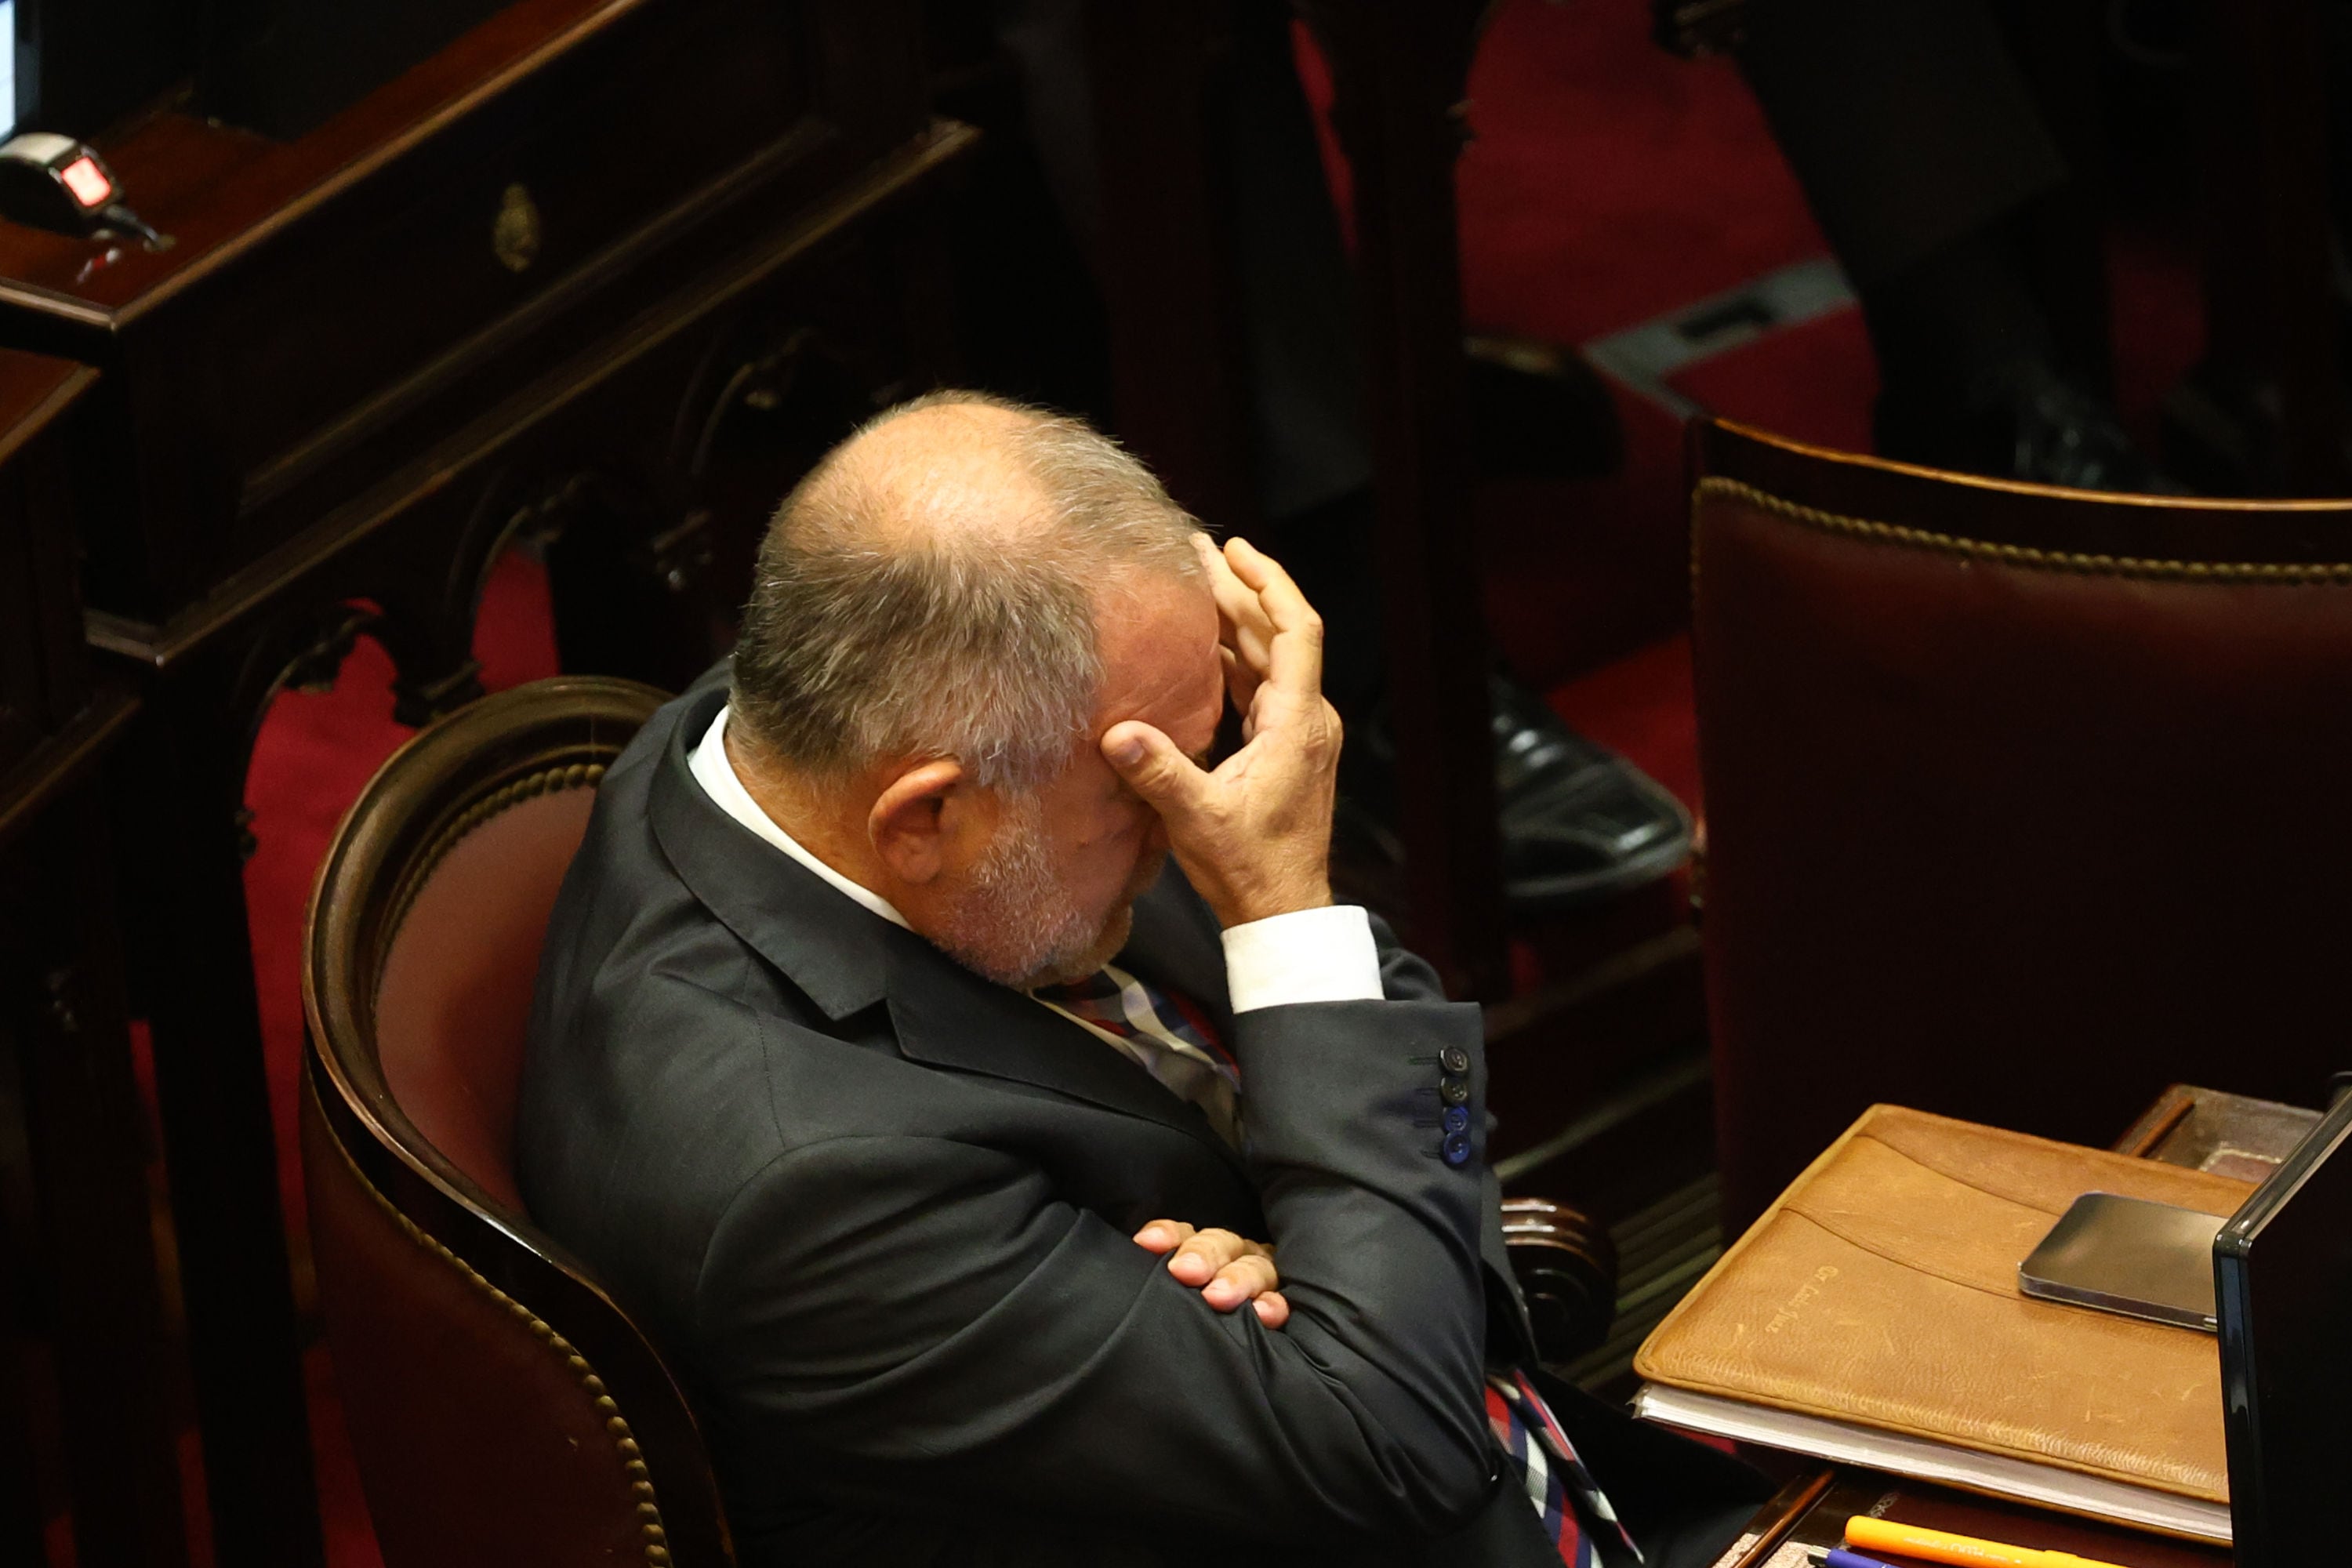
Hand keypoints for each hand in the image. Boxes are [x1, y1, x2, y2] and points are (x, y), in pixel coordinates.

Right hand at [1102, 535, 1340, 927]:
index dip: (1268, 583)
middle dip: (1239, 591)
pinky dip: (1234, 659)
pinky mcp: (1285, 747)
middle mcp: (1307, 719)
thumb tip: (1116, 732)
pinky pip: (1262, 686)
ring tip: (1195, 583)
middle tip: (1198, 552)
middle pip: (1278, 635)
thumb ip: (1159, 772)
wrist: (1281, 912)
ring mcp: (1299, 733)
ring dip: (1236, 621)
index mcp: (1298, 724)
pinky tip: (1202, 645)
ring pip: (1270, 659)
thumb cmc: (1249, 868)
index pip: (1296, 631)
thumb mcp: (1198, 819)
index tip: (1234, 552)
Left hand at [1132, 1219, 1288, 1327]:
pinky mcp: (1284, 1303)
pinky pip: (1283, 1302)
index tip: (1146, 1243)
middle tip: (1184, 1272)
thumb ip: (1157, 1288)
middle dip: (1203, 1256)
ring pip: (1255, 1267)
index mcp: (1204, 1251)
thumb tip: (1130, 1266)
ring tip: (1218, 1297)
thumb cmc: (1192, 1321)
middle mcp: (1234, 1256)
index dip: (1167, 1235)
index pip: (1183, 1235)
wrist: (1241, 1369)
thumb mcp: (1174, 1297)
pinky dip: (1274, 1305)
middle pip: (1221, 1245)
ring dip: (1238, 1279)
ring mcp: (1264, 1277)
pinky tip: (1265, 1314)